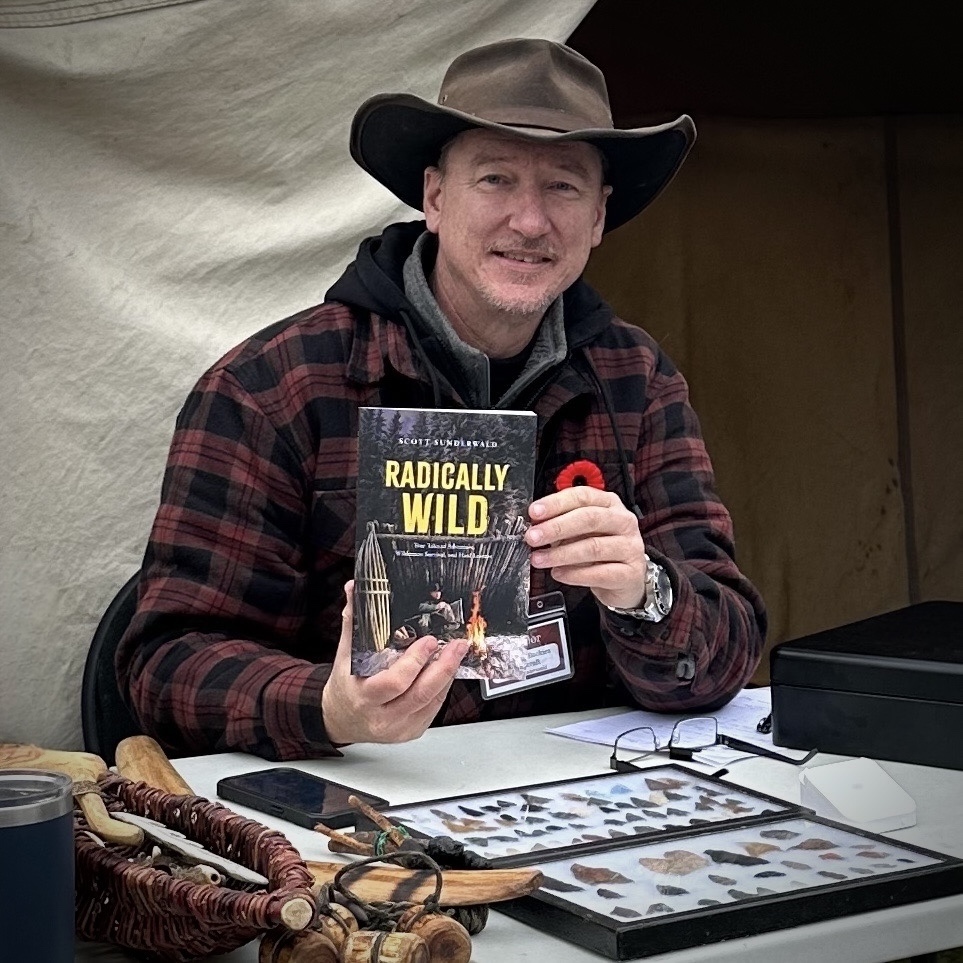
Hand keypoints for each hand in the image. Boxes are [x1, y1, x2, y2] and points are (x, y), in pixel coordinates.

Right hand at [321, 581, 468, 744]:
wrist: (340, 719)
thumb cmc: (345, 684)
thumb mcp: (345, 654)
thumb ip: (353, 621)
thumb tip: (354, 588)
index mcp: (363, 696)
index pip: (394, 683)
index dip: (415, 662)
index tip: (430, 641)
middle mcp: (381, 717)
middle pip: (420, 695)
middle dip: (443, 667)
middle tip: (456, 645)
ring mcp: (398, 728)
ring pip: (431, 702)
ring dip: (447, 676)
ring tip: (456, 653)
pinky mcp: (411, 731)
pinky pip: (433, 709)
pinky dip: (442, 688)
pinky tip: (446, 671)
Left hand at [525, 487, 646, 609]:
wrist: (625, 579)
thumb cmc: (600, 548)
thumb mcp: (581, 530)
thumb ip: (562, 524)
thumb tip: (536, 525)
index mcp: (609, 503)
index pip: (583, 496)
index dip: (556, 503)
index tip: (534, 512)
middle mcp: (623, 521)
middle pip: (589, 519)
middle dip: (556, 527)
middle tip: (533, 537)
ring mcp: (630, 547)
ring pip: (593, 547)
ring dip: (561, 553)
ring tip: (539, 559)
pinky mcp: (631, 573)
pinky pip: (600, 573)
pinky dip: (575, 574)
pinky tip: (558, 573)